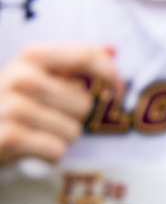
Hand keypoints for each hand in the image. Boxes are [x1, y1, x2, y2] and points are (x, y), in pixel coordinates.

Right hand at [0, 43, 119, 165]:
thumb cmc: (15, 103)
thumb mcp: (39, 76)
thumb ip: (75, 63)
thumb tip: (113, 49)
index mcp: (31, 55)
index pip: (86, 55)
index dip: (110, 75)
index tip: (117, 91)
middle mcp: (19, 77)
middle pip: (83, 103)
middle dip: (75, 117)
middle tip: (49, 118)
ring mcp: (10, 107)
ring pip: (72, 130)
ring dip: (62, 137)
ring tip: (37, 132)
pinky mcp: (7, 137)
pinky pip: (56, 149)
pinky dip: (50, 154)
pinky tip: (31, 149)